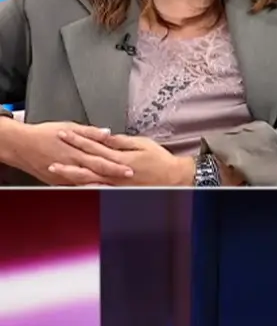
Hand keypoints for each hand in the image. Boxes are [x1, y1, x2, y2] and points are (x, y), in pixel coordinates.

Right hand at [5, 122, 134, 185]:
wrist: (21, 145)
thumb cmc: (44, 134)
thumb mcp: (69, 126)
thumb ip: (90, 132)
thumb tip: (108, 133)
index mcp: (77, 150)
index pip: (101, 159)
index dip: (116, 165)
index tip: (131, 169)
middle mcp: (72, 164)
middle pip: (96, 172)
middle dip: (113, 177)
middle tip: (129, 181)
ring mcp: (64, 175)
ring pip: (86, 182)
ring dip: (102, 185)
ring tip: (117, 189)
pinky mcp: (57, 182)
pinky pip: (74, 186)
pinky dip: (86, 189)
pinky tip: (97, 192)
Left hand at [57, 132, 194, 185]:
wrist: (174, 179)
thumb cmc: (161, 160)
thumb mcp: (143, 144)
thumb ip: (122, 141)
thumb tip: (106, 136)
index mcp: (120, 157)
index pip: (94, 145)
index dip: (78, 139)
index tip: (65, 133)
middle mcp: (114, 171)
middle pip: (87, 162)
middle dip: (68, 156)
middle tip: (52, 152)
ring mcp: (115, 183)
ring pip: (88, 178)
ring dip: (70, 173)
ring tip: (56, 169)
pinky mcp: (118, 192)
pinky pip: (97, 191)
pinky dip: (84, 189)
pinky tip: (73, 188)